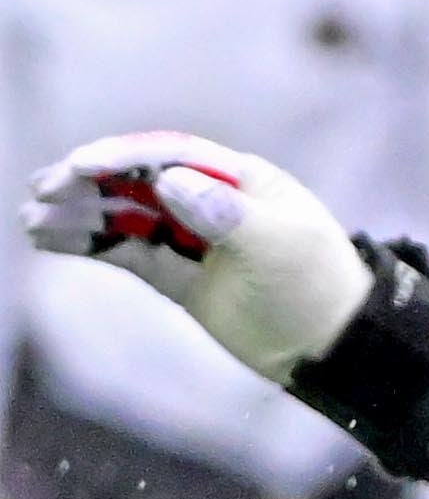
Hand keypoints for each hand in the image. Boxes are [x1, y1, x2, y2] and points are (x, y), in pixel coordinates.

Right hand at [25, 134, 374, 377]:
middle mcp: (211, 200)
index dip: (125, 156)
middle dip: (88, 181)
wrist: (328, 343)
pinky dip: (87, 243)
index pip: (173, 155)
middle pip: (138, 180)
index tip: (82, 164)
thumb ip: (225, 214)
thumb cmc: (314, 284)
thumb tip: (169, 181)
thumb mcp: (277, 245)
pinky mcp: (175, 274)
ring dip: (77, 212)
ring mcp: (190, 237)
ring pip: (123, 215)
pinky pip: (123, 250)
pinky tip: (48, 239)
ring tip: (30, 219)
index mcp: (242, 179)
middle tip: (42, 189)